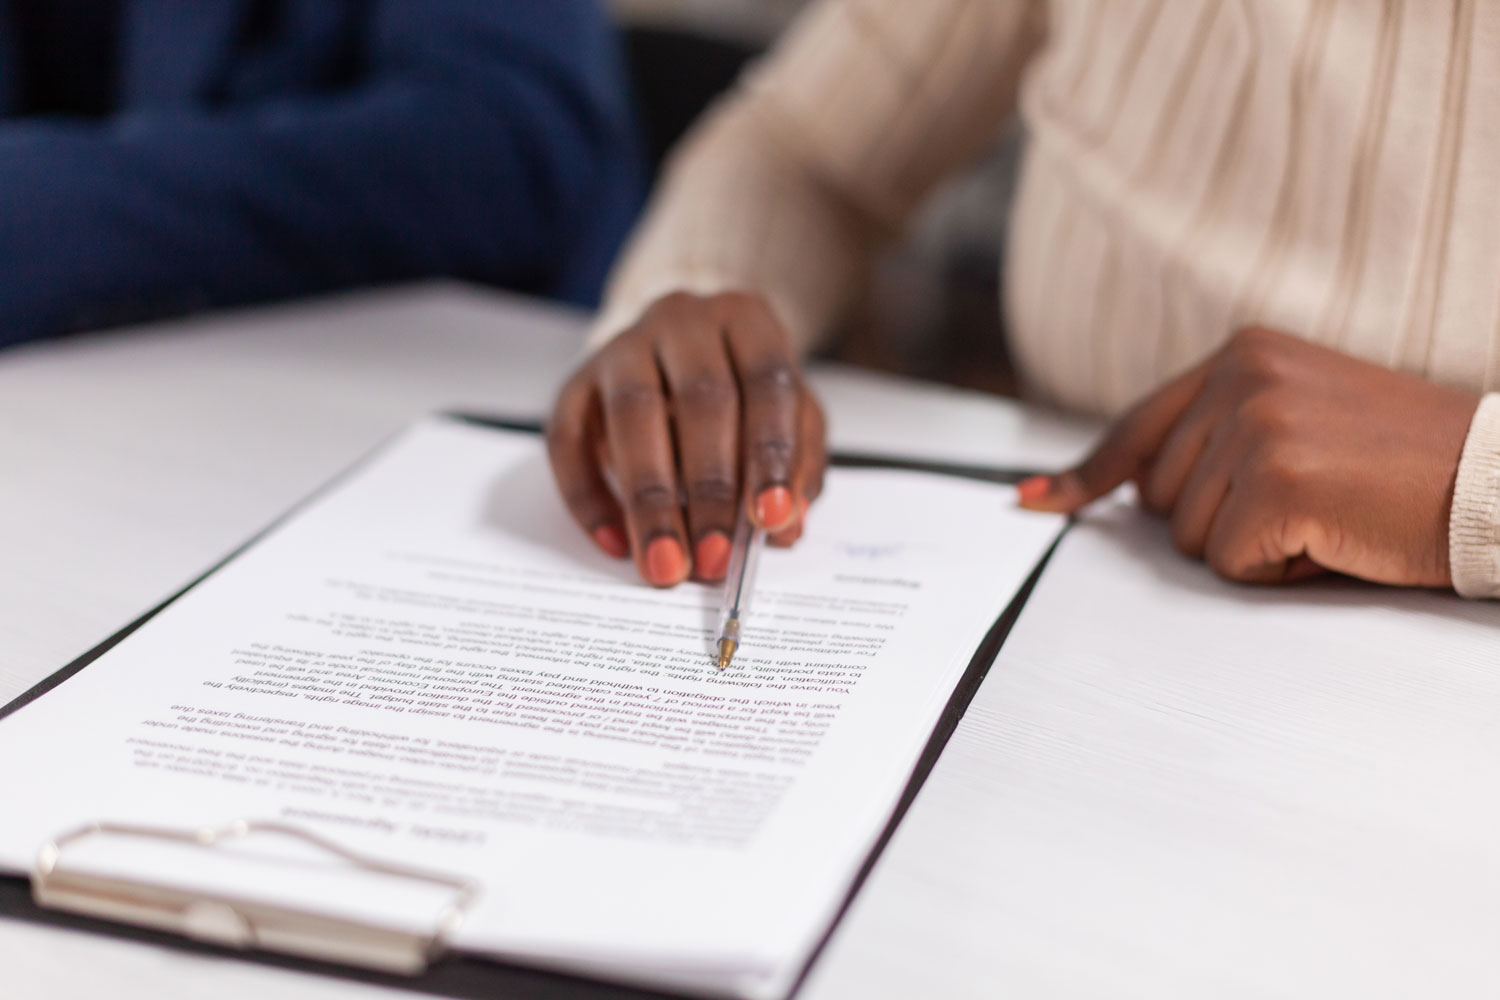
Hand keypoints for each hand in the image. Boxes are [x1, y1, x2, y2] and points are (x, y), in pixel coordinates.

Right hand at [548, 291, 826, 586]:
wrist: (680, 350)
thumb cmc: (744, 391)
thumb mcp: (791, 417)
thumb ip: (799, 466)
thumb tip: (786, 525)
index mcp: (747, 319)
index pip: (766, 382)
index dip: (770, 452)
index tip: (770, 519)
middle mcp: (683, 320)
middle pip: (700, 398)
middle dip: (710, 490)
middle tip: (715, 558)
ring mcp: (623, 346)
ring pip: (632, 414)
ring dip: (650, 499)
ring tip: (665, 563)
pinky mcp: (576, 381)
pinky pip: (569, 439)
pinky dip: (589, 497)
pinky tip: (616, 542)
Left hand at [1018, 328, 1480, 586]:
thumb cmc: (1409, 464)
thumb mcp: (1301, 421)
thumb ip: (1218, 436)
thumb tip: (1123, 489)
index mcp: (1245, 353)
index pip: (1139, 426)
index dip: (1088, 474)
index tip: (1035, 502)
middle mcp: (1242, 376)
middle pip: (1160, 496)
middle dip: (1221, 520)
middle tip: (1311, 500)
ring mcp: (1258, 425)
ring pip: (1193, 536)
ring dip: (1257, 546)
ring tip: (1332, 513)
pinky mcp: (1278, 480)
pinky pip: (1233, 563)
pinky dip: (1281, 571)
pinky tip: (1336, 539)